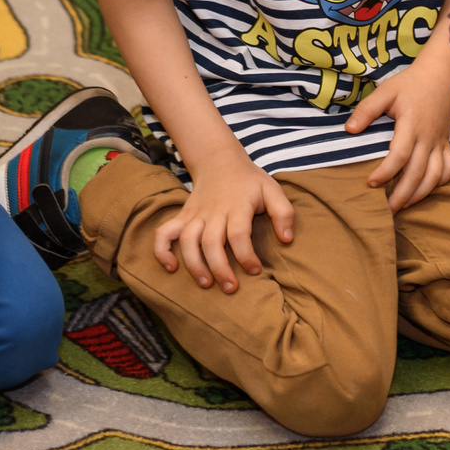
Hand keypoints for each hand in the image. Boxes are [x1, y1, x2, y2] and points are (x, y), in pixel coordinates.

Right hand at [154, 154, 295, 292]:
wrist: (219, 161)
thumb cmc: (249, 181)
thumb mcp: (272, 189)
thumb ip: (283, 213)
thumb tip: (287, 239)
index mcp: (237, 205)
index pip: (238, 234)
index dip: (246, 255)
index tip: (255, 270)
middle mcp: (213, 211)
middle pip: (211, 242)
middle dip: (219, 268)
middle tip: (231, 288)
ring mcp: (195, 214)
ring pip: (187, 240)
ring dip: (194, 264)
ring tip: (206, 284)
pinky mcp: (183, 216)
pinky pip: (165, 233)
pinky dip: (162, 250)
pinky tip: (170, 267)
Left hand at [346, 56, 449, 212]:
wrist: (440, 74)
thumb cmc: (409, 83)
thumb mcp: (385, 91)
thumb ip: (367, 110)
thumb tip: (349, 130)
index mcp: (412, 124)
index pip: (400, 155)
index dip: (385, 172)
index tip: (370, 183)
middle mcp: (428, 137)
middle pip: (418, 173)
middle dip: (402, 195)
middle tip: (386, 210)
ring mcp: (440, 142)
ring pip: (436, 176)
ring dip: (420, 194)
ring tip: (403, 206)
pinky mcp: (447, 143)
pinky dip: (440, 182)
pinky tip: (426, 189)